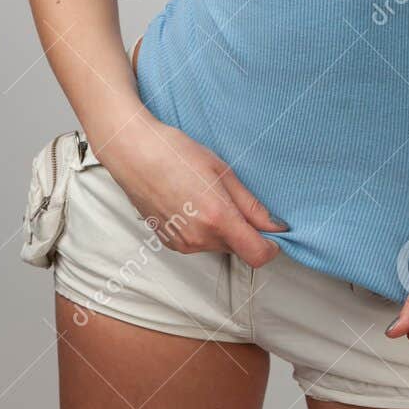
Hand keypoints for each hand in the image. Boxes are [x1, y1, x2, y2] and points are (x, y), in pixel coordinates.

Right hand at [93, 109, 289, 267]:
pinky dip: (203, 229)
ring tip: (205, 195)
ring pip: (218, 246)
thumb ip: (250, 204)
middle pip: (238, 248)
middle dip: (243, 230)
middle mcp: (200, 238)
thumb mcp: (222, 171)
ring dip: (222, 229)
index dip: (271, 246)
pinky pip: (199, 243)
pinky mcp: (170, 243)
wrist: (134, 153)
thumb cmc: (176, 153)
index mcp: (218, 218)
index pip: (257, 254)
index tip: (274, 232)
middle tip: (230, 196)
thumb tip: (275, 225)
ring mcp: (183, 243)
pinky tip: (190, 203)